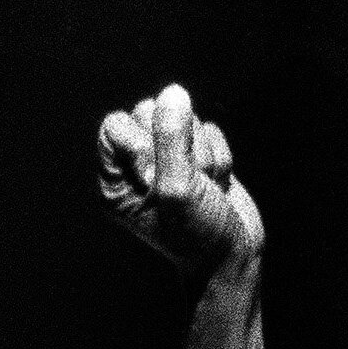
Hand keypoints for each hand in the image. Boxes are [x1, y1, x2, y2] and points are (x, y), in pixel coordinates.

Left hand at [98, 81, 262, 279]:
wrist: (233, 256)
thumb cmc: (197, 234)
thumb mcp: (179, 190)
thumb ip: (172, 140)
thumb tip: (172, 92)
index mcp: (115, 179)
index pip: (114, 125)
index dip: (141, 140)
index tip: (158, 174)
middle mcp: (135, 166)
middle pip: (150, 112)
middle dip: (180, 146)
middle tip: (189, 186)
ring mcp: (167, 158)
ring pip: (185, 118)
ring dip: (204, 154)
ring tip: (205, 189)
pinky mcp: (196, 154)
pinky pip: (210, 128)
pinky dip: (220, 156)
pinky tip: (217, 185)